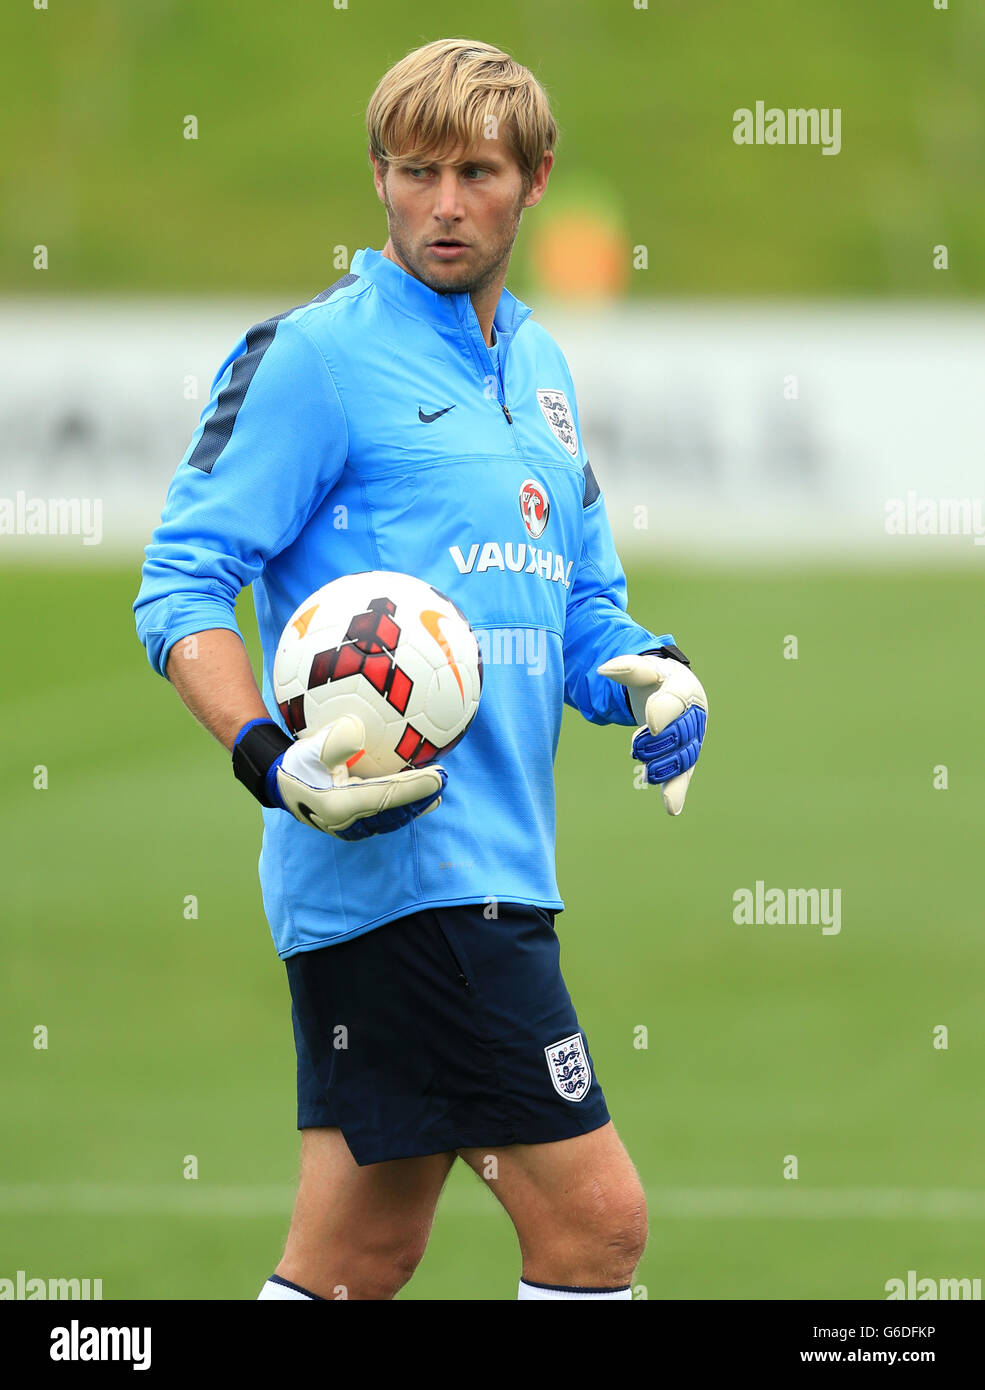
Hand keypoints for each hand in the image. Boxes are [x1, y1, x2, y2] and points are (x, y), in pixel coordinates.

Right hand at [242, 714, 446, 839]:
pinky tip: (420, 799)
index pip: (387, 796)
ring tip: (437, 791)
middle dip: (421, 797)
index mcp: (340, 804)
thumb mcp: (312, 747)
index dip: (416, 787)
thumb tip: (356, 726)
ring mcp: (350, 829)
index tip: (439, 776)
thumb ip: (335, 739)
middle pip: (395, 812)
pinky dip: (403, 808)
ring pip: (391, 819)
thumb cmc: (298, 761)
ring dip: (415, 805)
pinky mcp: (352, 829)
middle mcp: (347, 823)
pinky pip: (384, 820)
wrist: (281, 785)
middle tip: (444, 779)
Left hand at [597, 652, 707, 814]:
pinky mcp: (684, 756)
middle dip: (658, 743)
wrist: (671, 689)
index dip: (664, 712)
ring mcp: (693, 737)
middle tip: (636, 746)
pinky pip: (683, 774)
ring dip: (664, 766)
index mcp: (684, 687)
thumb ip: (626, 668)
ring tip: (646, 770)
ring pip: (683, 757)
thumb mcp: (642, 669)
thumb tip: (602, 669)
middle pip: (681, 733)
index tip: (650, 724)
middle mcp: (695, 714)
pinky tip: (671, 808)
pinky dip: (677, 791)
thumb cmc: (655, 678)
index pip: (676, 700)